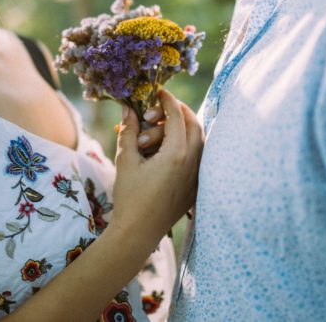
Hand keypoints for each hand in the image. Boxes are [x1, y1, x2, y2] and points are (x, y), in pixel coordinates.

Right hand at [110, 89, 202, 244]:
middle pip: (194, 124)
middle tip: (158, 109)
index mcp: (176, 154)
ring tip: (159, 130)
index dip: (167, 100)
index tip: (158, 91)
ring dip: (182, 129)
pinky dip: (187, 145)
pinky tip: (168, 148)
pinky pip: (199, 157)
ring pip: (199, 140)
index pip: (177, 116)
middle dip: (178, 111)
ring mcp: (197, 176)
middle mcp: (193, 163)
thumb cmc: (129, 197)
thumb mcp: (126, 160)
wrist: (138, 233)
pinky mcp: (196, 186)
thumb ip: (129, 130)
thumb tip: (128, 107)